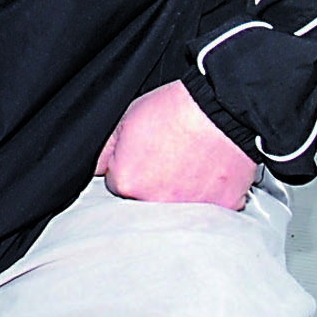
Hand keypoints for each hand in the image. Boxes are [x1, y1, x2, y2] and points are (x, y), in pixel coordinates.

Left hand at [96, 80, 258, 208]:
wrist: (221, 108)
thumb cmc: (175, 110)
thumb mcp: (123, 121)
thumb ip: (104, 153)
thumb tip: (96, 170)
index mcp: (127, 182)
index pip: (117, 184)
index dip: (128, 166)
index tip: (143, 154)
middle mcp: (155, 201)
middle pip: (144, 199)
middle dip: (151, 182)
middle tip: (167, 156)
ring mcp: (189, 208)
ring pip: (176, 205)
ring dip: (179, 190)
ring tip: (188, 162)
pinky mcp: (221, 208)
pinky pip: (209, 207)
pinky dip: (209, 193)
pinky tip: (208, 171)